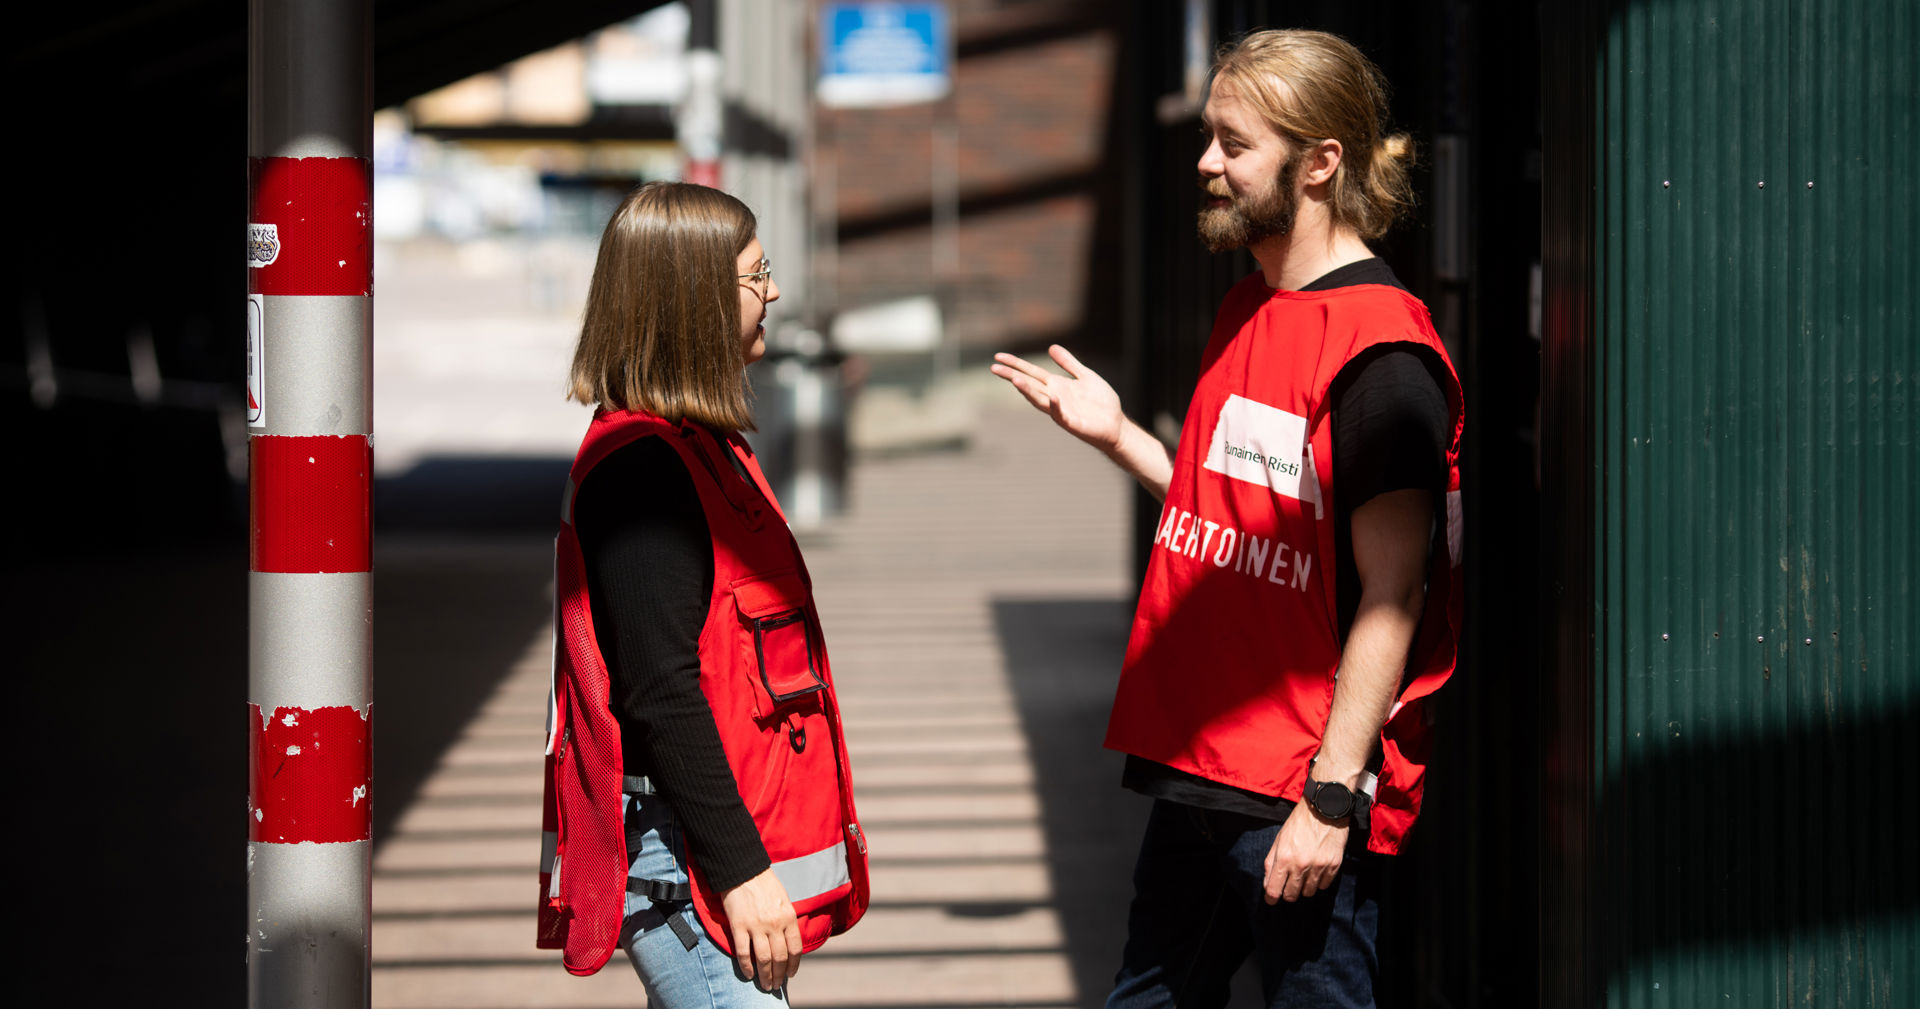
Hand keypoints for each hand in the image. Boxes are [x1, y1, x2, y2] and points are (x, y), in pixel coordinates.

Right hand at [719, 868, 800, 990]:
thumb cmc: (765, 884)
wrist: (743, 870)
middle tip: (776, 986)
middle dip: (779, 975)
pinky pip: (743, 952)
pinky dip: (746, 967)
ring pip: (763, 959)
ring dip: (765, 976)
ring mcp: (756, 926)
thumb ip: (786, 921)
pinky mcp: (739, 926)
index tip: (790, 974)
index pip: (795, 949)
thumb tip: (786, 942)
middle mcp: (774, 924)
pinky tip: (749, 975)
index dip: (794, 965)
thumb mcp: (784, 901)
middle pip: (780, 957)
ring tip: (765, 985)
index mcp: (788, 917)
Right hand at [990, 345, 1124, 453]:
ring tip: (1015, 380)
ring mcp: (1061, 411)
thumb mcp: (1085, 376)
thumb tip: (1051, 347)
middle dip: (1012, 376)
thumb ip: (1069, 363)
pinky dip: (1056, 406)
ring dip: (1027, 391)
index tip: (999, 356)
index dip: (1016, 364)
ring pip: (1040, 400)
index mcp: (1056, 385)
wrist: (1116, 425)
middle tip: (993, 368)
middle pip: (1029, 385)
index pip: (1032, 372)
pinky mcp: (1072, 423)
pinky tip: (1053, 397)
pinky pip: (1061, 415)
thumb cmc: (1101, 403)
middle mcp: (1054, 397)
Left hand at [1263, 801, 1348, 903]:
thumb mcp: (1279, 839)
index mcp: (1284, 858)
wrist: (1325, 809)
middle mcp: (1301, 865)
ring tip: (1304, 873)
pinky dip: (1319, 881)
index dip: (1271, 898)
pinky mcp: (1334, 865)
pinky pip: (1324, 885)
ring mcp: (1319, 866)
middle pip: (1292, 895)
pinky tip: (1316, 870)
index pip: (1274, 890)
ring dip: (1304, 887)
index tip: (1271, 899)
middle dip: (1288, 893)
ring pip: (1309, 892)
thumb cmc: (1299, 823)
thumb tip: (1268, 885)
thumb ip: (1271, 863)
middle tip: (1289, 885)